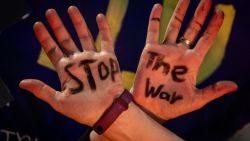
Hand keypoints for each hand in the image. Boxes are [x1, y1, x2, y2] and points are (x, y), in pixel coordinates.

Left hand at [19, 6, 123, 125]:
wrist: (107, 111)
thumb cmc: (84, 110)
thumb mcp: (59, 101)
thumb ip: (42, 90)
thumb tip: (22, 83)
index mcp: (66, 70)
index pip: (52, 50)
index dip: (44, 38)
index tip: (37, 25)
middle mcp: (78, 62)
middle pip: (66, 39)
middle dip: (58, 26)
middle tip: (50, 12)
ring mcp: (93, 59)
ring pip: (84, 36)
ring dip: (78, 22)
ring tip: (71, 8)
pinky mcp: (109, 59)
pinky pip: (106, 40)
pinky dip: (104, 28)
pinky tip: (99, 16)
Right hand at [132, 0, 237, 120]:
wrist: (151, 108)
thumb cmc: (173, 106)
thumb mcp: (196, 100)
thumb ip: (213, 91)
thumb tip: (235, 86)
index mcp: (192, 62)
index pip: (206, 39)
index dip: (213, 26)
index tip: (220, 12)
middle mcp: (180, 53)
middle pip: (192, 28)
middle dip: (200, 13)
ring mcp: (165, 50)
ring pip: (174, 26)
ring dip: (180, 11)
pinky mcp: (150, 51)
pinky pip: (152, 31)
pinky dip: (154, 19)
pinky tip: (158, 6)